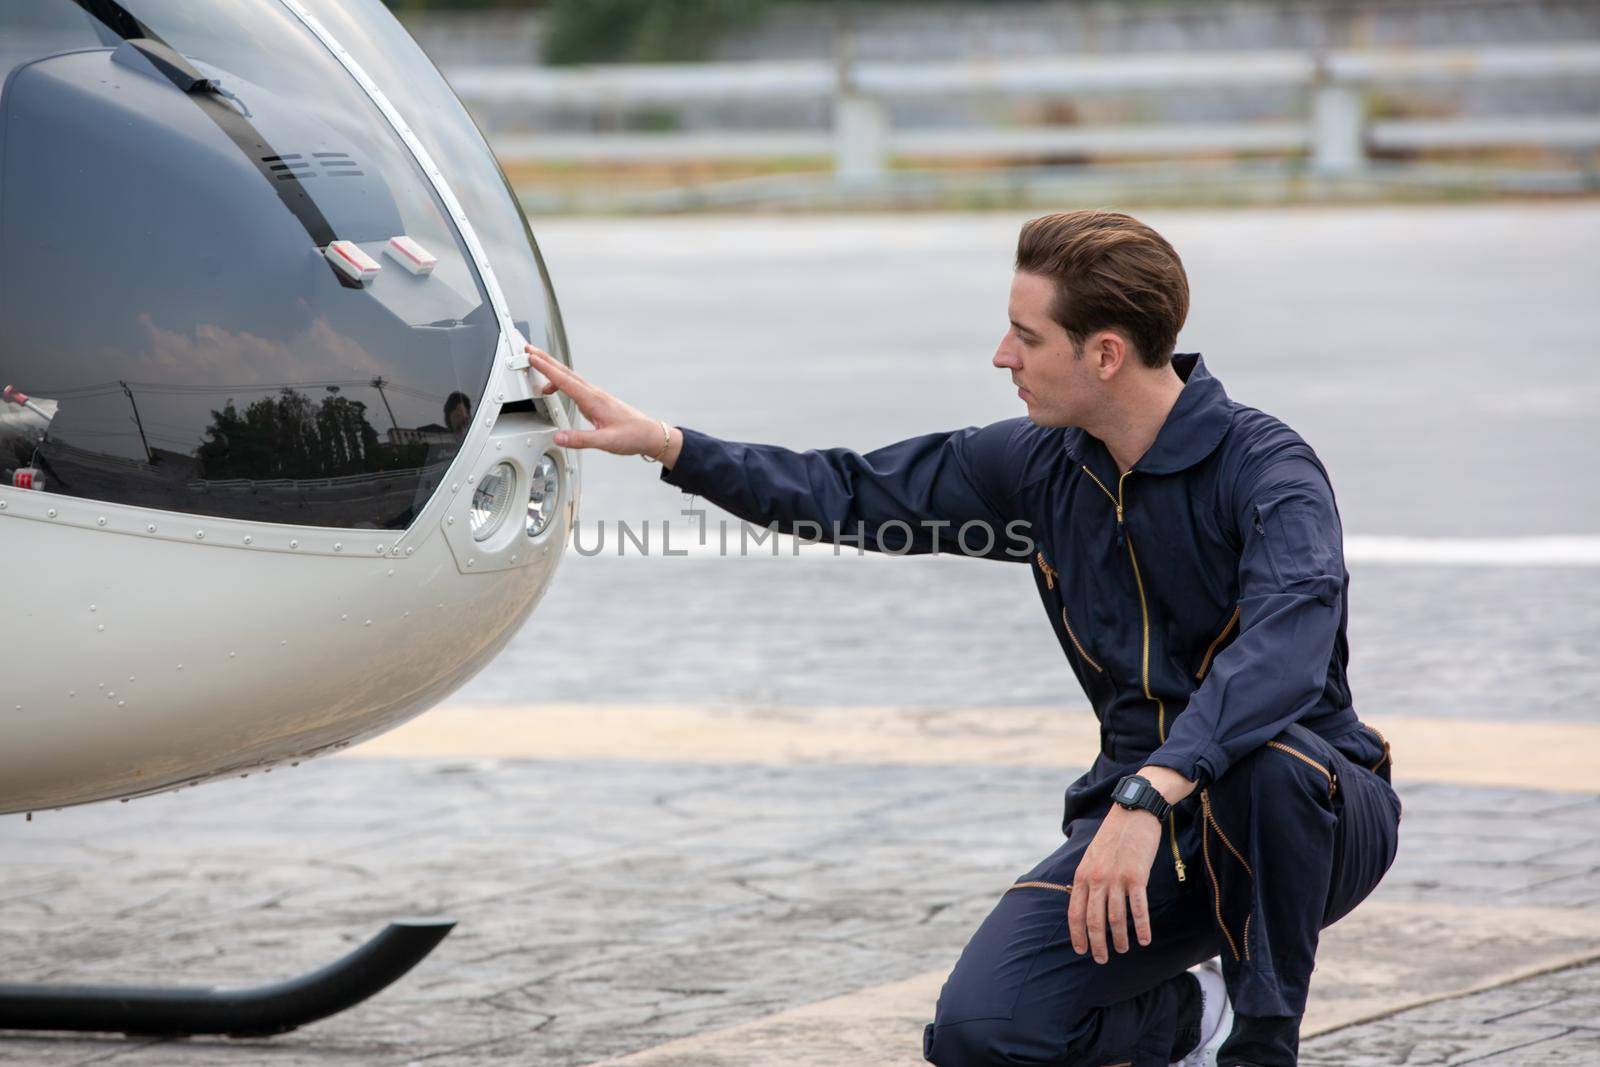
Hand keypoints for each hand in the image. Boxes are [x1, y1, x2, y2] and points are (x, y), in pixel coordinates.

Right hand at [525, 345, 681, 465]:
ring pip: (569, 377)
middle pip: (565, 372)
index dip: (546, 369)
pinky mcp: (596, 400)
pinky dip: (561, 381)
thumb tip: (559, 438)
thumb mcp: (606, 442)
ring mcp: (595, 395)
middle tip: (528, 349)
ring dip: (552, 368)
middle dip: (545, 360)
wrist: (649, 434)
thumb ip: (581, 439)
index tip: (531, 358)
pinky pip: (574, 385)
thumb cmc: (632, 436)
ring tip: (536, 364)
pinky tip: (555, 387)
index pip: (564, 380)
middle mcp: (593, 394)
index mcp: (593, 400)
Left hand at [1067, 803, 1161, 963]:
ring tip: (1123, 950)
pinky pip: (1138, 908)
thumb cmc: (1114, 834)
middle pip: (1094, 920)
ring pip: (1116, 918)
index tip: (1081, 950)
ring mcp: (1116, 878)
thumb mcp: (1092, 855)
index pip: (1075, 912)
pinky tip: (1145, 940)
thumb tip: (1085, 900)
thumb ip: (1088, 878)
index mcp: (1082, 875)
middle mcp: (1096, 879)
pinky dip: (1142, 927)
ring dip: (1119, 939)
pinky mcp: (1137, 876)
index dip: (1077, 934)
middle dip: (1097, 944)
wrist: (1134, 811)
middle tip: (1101, 959)